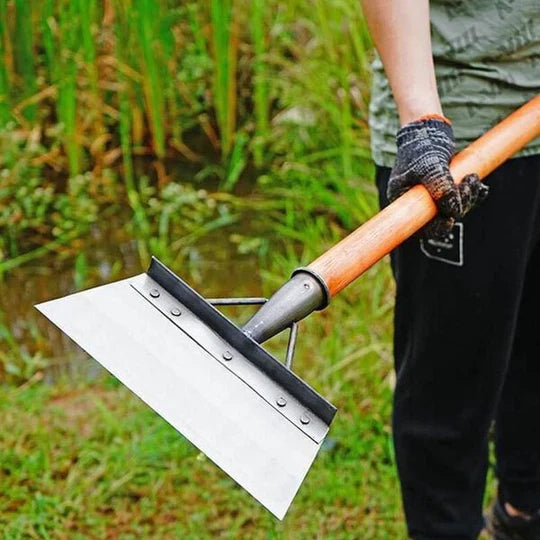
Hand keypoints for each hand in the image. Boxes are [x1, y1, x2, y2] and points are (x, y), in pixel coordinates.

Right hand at [388, 117, 488, 237]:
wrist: (428, 128)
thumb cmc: (421, 146)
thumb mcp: (430, 167)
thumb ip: (440, 189)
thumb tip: (454, 211)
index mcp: (402, 200)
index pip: (417, 226)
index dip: (435, 228)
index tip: (450, 220)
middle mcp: (415, 201)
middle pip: (439, 218)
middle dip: (458, 206)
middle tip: (468, 186)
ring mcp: (431, 195)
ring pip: (452, 208)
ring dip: (468, 197)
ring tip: (473, 178)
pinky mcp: (444, 188)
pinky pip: (460, 199)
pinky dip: (472, 194)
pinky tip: (479, 188)